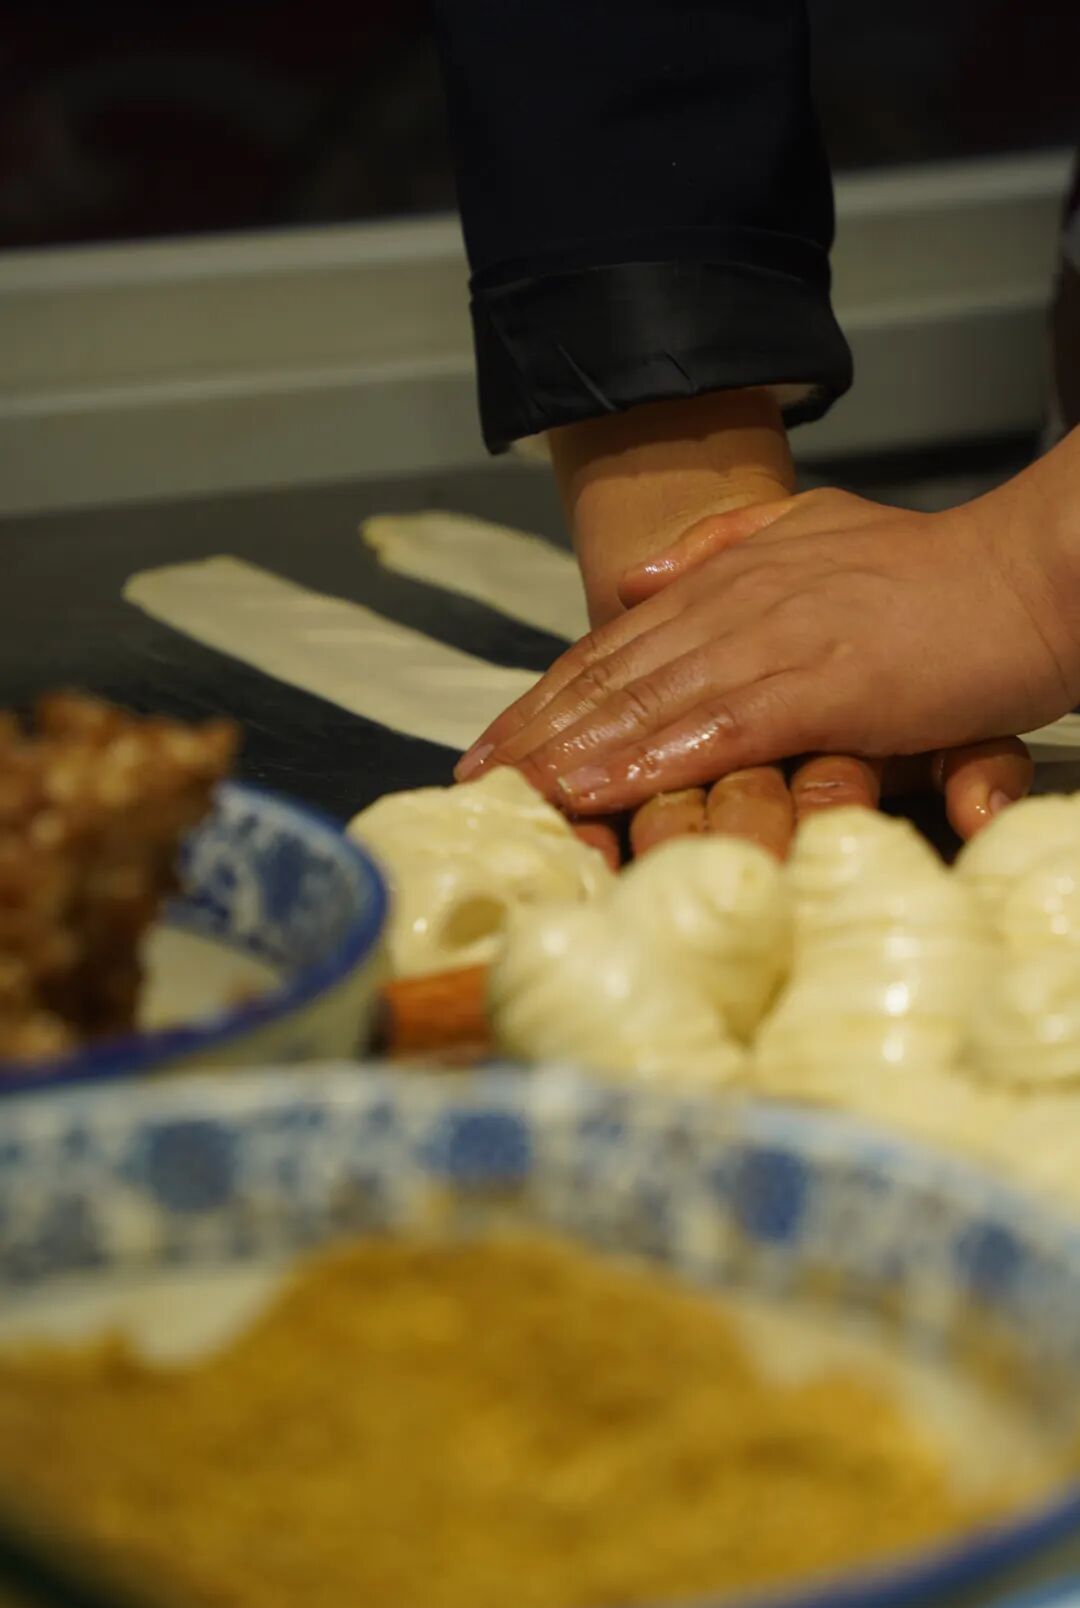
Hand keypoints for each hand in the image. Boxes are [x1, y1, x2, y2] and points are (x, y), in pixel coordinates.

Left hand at [459, 480, 1077, 821]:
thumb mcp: (816, 533)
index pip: (617, 644)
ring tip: (510, 795)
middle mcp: (735, 604)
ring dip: (571, 750)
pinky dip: (646, 760)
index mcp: (730, 577)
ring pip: (647, 701)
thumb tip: (635, 581)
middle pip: (612, 674)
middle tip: (473, 780)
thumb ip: (720, 551)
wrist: (1027, 573)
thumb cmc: (935, 573)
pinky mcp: (821, 684)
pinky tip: (596, 790)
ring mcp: (774, 641)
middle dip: (537, 731)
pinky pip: (713, 729)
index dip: (548, 695)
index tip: (496, 739)